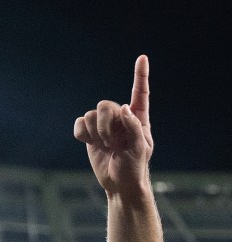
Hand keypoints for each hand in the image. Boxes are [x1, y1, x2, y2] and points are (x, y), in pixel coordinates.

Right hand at [73, 55, 153, 196]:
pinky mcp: (90, 133)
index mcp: (139, 119)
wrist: (120, 184)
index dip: (140, 75)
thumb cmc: (135, 167)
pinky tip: (92, 144)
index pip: (140, 93)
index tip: (143, 57)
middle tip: (113, 143)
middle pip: (106, 104)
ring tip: (106, 147)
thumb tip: (124, 108)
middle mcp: (121, 118)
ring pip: (91, 114)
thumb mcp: (140, 148)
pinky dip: (83, 134)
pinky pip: (80, 123)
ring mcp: (104, 125)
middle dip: (106, 125)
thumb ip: (134, 127)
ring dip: (97, 132)